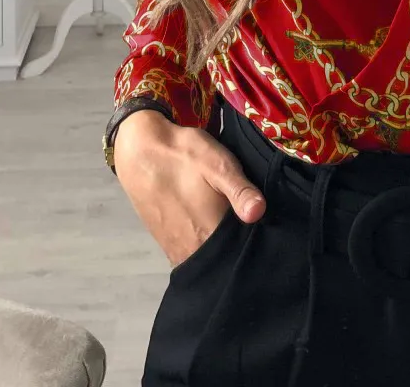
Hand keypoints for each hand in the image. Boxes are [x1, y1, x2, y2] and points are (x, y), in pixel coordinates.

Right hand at [113, 108, 266, 266]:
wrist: (140, 151)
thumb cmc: (183, 156)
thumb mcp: (218, 165)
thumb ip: (240, 191)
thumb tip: (259, 213)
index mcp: (211, 235)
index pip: (245, 252)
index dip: (259, 241)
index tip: (268, 229)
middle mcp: (194, 252)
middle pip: (228, 258)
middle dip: (240, 244)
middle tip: (248, 219)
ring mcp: (178, 251)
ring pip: (210, 258)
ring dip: (221, 245)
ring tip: (229, 219)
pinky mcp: (167, 245)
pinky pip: (194, 253)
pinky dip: (205, 243)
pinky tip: (210, 223)